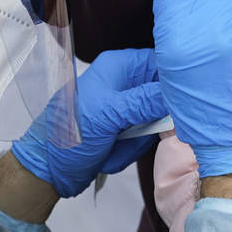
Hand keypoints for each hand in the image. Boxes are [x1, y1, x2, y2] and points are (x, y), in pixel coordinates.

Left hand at [11, 48, 167, 197]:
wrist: (49, 169)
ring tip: (116, 144)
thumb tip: (175, 95)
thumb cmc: (68, 135)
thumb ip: (144, 102)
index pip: (158, 62)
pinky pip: (144, 137)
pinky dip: (131, 149)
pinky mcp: (124, 129)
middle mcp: (123, 84)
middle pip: (162, 94)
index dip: (172, 80)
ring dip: (139, 139)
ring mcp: (124, 108)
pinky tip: (112, 153)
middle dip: (153, 118)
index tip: (182, 99)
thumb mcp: (108, 115)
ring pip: (155, 119)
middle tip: (138, 130)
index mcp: (117, 67)